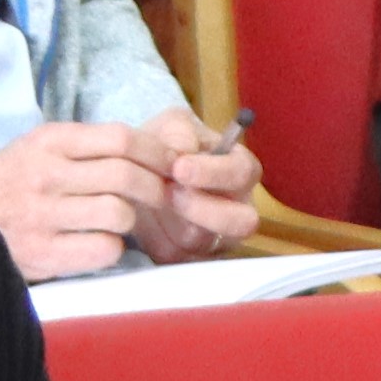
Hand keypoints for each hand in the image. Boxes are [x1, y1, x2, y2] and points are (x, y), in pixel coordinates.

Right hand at [0, 122, 187, 278]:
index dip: (157, 152)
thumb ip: (89, 146)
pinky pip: (104, 249)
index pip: (121, 139)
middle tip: (163, 196)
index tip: (171, 164)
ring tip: (123, 221)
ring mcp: (44, 215)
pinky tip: (102, 243)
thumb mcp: (41, 147)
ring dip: (132, 219)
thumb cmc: (14, 181)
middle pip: (127, 175)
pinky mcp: (44, 252)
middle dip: (156, 187)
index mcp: (50, 142)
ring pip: (119, 213)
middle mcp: (47, 175)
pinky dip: (113, 248)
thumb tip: (153, 153)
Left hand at [121, 110, 262, 261]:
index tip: (179, 167)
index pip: (242, 173)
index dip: (213, 172)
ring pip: (203, 240)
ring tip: (149, 199)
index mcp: (240, 169)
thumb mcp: (171, 125)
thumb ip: (179, 132)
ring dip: (172, 220)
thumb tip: (183, 150)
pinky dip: (154, 236)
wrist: (137, 169)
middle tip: (169, 192)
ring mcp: (215, 236)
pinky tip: (142, 216)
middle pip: (242, 222)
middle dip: (204, 209)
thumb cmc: (166, 143)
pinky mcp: (187, 256)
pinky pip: (174, 254)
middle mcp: (237, 207)